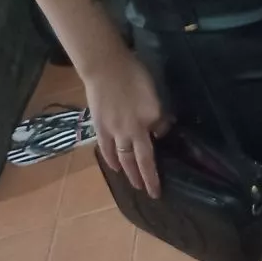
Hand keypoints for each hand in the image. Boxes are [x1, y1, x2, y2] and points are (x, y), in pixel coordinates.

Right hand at [85, 50, 170, 197]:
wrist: (105, 68)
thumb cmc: (134, 75)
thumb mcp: (154, 94)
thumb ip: (158, 115)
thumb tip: (160, 131)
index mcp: (148, 121)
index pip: (155, 148)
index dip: (157, 165)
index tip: (162, 177)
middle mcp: (132, 131)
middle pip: (140, 160)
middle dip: (146, 178)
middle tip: (150, 193)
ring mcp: (114, 131)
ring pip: (123, 157)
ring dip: (130, 173)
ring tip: (135, 184)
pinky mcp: (99, 127)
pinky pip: (106, 149)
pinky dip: (111, 160)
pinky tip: (115, 167)